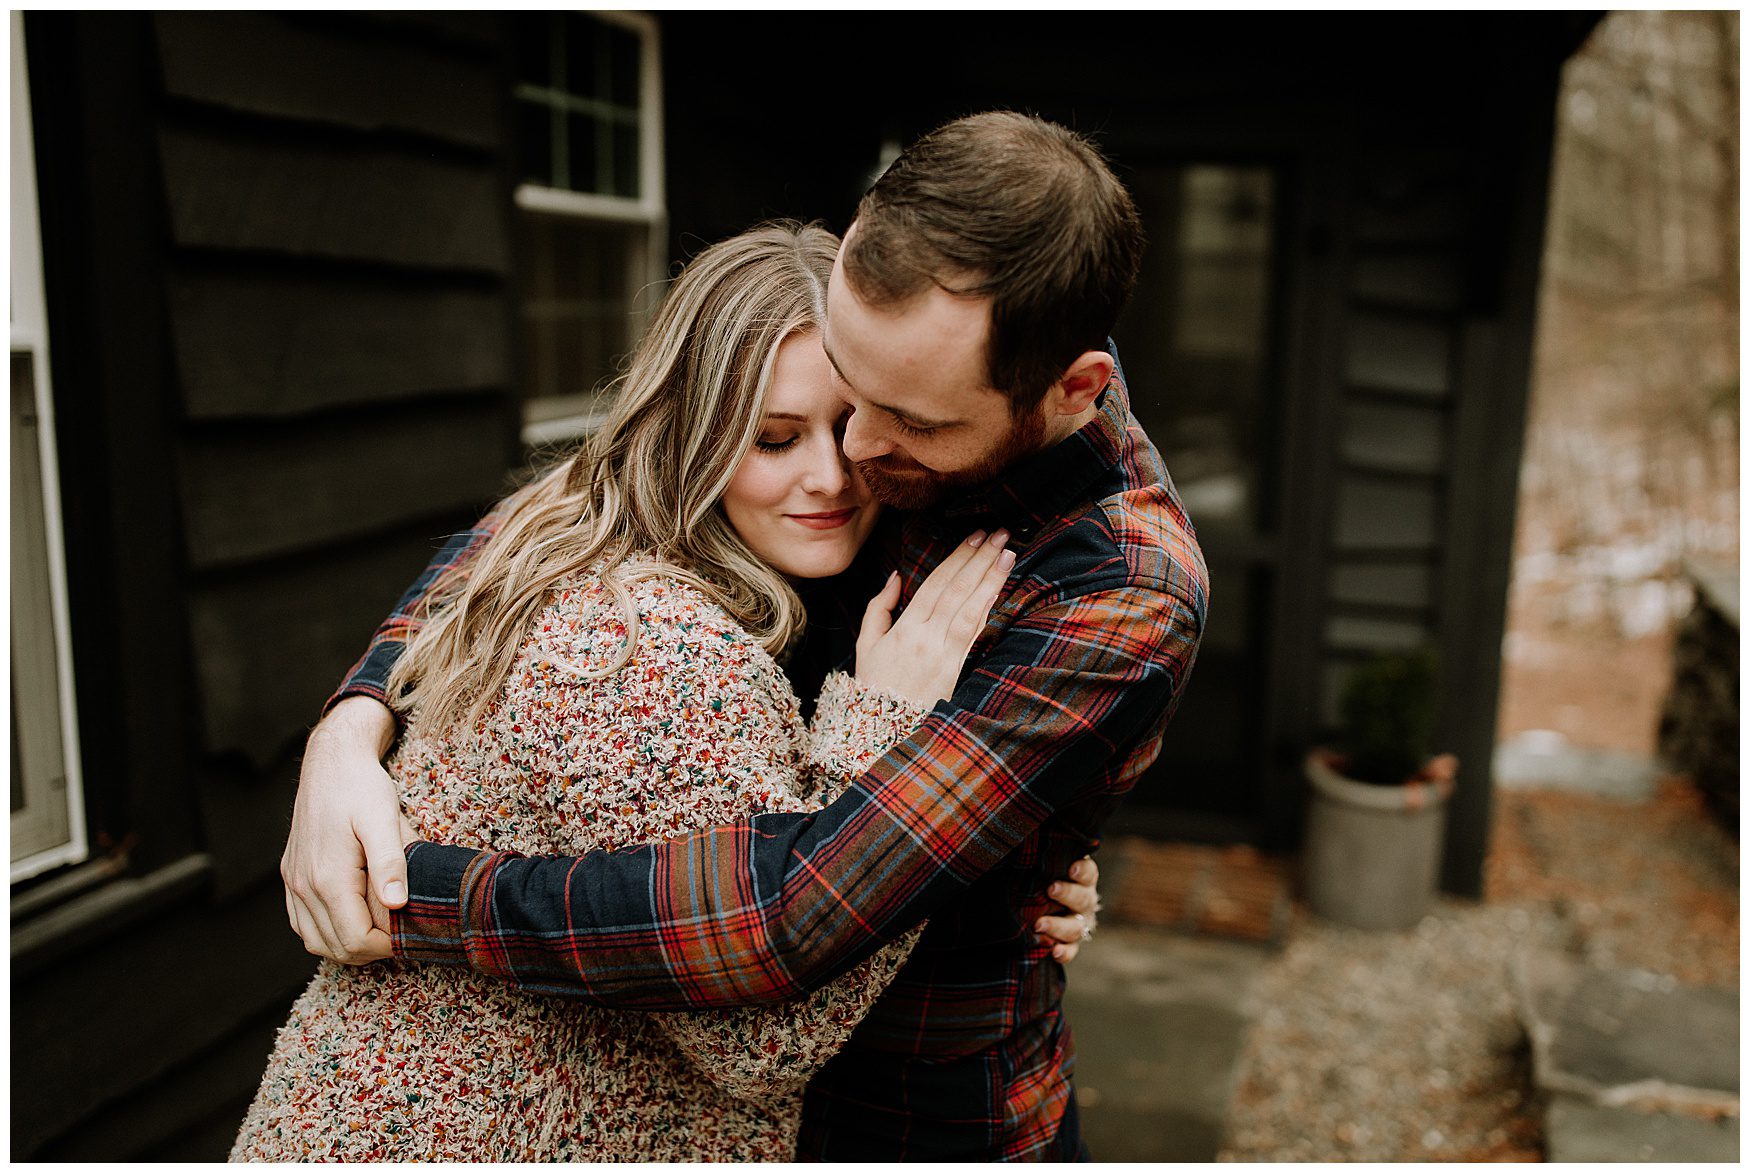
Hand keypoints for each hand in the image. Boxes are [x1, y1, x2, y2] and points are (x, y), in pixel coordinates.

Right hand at [281, 697, 405, 964]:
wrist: (331, 760)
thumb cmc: (362, 787)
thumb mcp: (384, 818)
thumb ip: (390, 862)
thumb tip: (396, 905)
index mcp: (329, 877)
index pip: (357, 940)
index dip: (388, 945)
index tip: (413, 932)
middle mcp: (304, 885)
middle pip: (337, 948)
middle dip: (372, 949)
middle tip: (403, 931)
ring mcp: (294, 882)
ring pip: (316, 941)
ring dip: (348, 943)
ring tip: (382, 924)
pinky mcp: (291, 876)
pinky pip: (303, 922)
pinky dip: (327, 930)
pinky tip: (354, 914)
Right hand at [855, 529, 1014, 708]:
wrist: (885, 729)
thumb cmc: (875, 684)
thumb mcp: (866, 643)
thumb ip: (879, 607)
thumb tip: (896, 576)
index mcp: (904, 629)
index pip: (936, 584)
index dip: (957, 558)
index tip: (974, 535)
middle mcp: (927, 639)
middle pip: (957, 591)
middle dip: (979, 559)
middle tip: (999, 533)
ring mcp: (945, 654)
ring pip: (971, 609)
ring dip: (991, 579)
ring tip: (1007, 554)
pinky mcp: (957, 668)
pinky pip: (974, 634)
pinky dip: (987, 609)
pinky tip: (997, 590)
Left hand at [1035, 856, 1100, 962]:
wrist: (1045, 904)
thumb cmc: (1042, 875)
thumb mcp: (1045, 863)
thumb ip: (1041, 853)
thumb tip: (1020, 833)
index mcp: (1082, 879)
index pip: (1088, 872)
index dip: (1082, 870)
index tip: (1072, 868)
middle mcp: (1085, 901)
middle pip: (1083, 899)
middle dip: (1068, 894)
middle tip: (1051, 889)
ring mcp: (1079, 923)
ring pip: (1076, 927)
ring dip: (1059, 926)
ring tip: (1039, 924)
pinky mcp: (1070, 943)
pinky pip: (1071, 951)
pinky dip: (1064, 953)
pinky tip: (1053, 952)